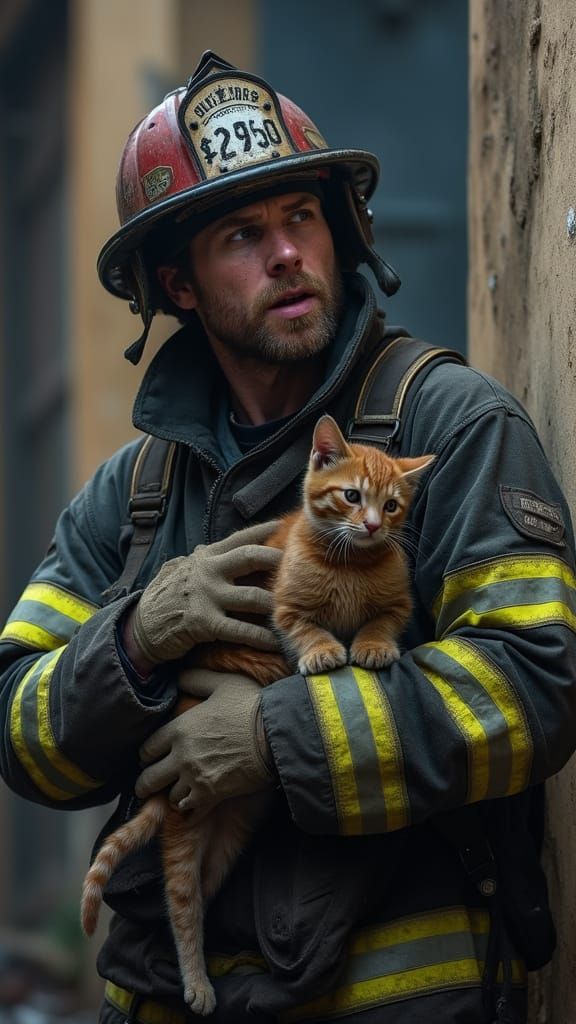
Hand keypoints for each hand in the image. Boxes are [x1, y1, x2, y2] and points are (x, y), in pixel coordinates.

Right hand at [129, 521, 281, 666]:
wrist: (141, 626)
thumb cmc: (166, 596)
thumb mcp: (184, 569)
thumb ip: (206, 559)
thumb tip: (224, 547)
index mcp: (206, 556)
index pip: (241, 538)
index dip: (265, 531)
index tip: (285, 526)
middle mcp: (208, 571)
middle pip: (251, 558)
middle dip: (277, 560)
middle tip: (298, 565)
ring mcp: (207, 596)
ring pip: (253, 596)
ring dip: (275, 604)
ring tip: (294, 610)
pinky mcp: (205, 623)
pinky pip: (242, 629)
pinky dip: (262, 637)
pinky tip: (277, 642)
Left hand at [135, 669, 274, 810]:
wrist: (276, 734)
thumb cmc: (251, 706)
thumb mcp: (223, 683)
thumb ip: (197, 679)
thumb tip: (179, 677)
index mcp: (180, 728)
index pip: (147, 748)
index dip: (146, 755)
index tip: (148, 758)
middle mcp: (181, 756)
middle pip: (150, 778)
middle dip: (146, 783)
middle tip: (147, 785)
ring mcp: (195, 777)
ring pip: (170, 796)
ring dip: (173, 794)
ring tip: (178, 791)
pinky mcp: (211, 795)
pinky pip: (189, 809)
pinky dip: (188, 809)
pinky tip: (192, 805)